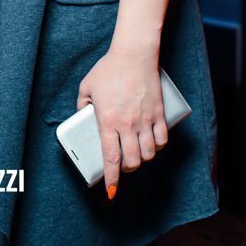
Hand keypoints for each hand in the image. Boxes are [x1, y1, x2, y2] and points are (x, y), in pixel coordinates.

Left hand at [76, 47, 167, 199]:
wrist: (133, 54)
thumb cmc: (108, 68)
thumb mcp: (87, 86)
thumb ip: (82, 104)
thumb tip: (83, 117)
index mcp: (108, 120)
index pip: (111, 158)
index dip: (111, 179)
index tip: (111, 191)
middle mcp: (128, 124)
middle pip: (132, 161)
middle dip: (127, 169)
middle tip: (122, 165)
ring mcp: (145, 120)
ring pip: (149, 154)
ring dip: (142, 159)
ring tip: (136, 155)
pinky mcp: (159, 114)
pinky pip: (162, 140)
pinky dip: (158, 147)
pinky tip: (152, 145)